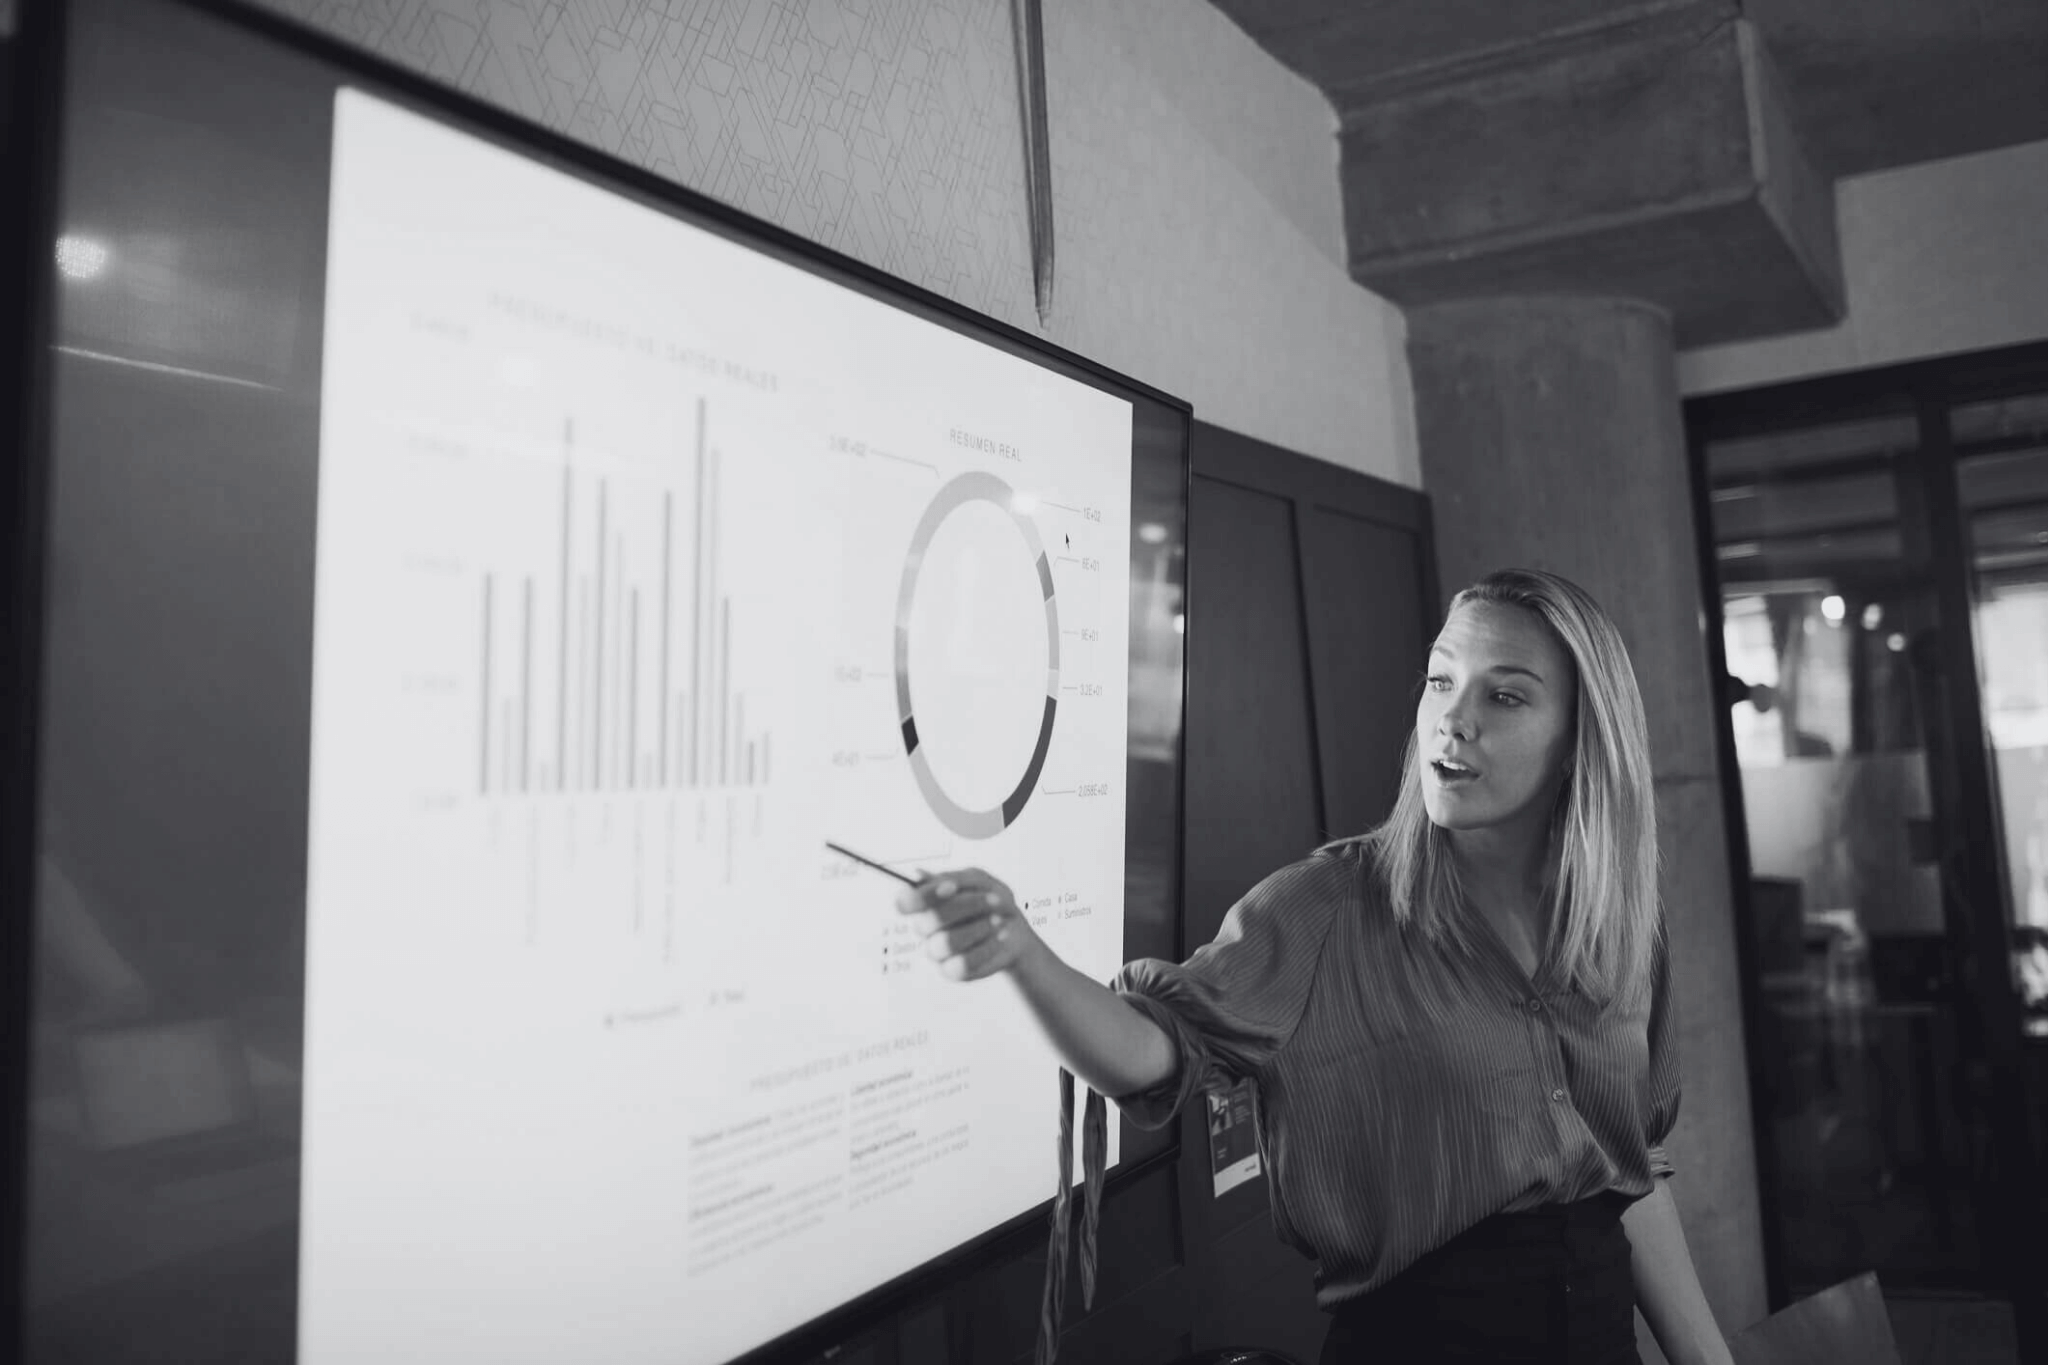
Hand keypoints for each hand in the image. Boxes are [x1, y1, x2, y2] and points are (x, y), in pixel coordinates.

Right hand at [895, 867, 1040, 980]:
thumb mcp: (979, 881)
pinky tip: (1001, 935)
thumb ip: (954, 881)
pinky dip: (988, 946)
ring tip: (998, 920)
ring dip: (979, 928)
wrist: (1016, 927)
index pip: (904, 903)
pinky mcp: (951, 971)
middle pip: (929, 921)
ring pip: (947, 943)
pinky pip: (963, 963)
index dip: (922, 896)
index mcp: (925, 902)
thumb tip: (920, 875)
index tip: (951, 886)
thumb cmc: (991, 901)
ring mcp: (936, 952)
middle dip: (967, 906)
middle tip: (995, 900)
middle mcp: (925, 928)